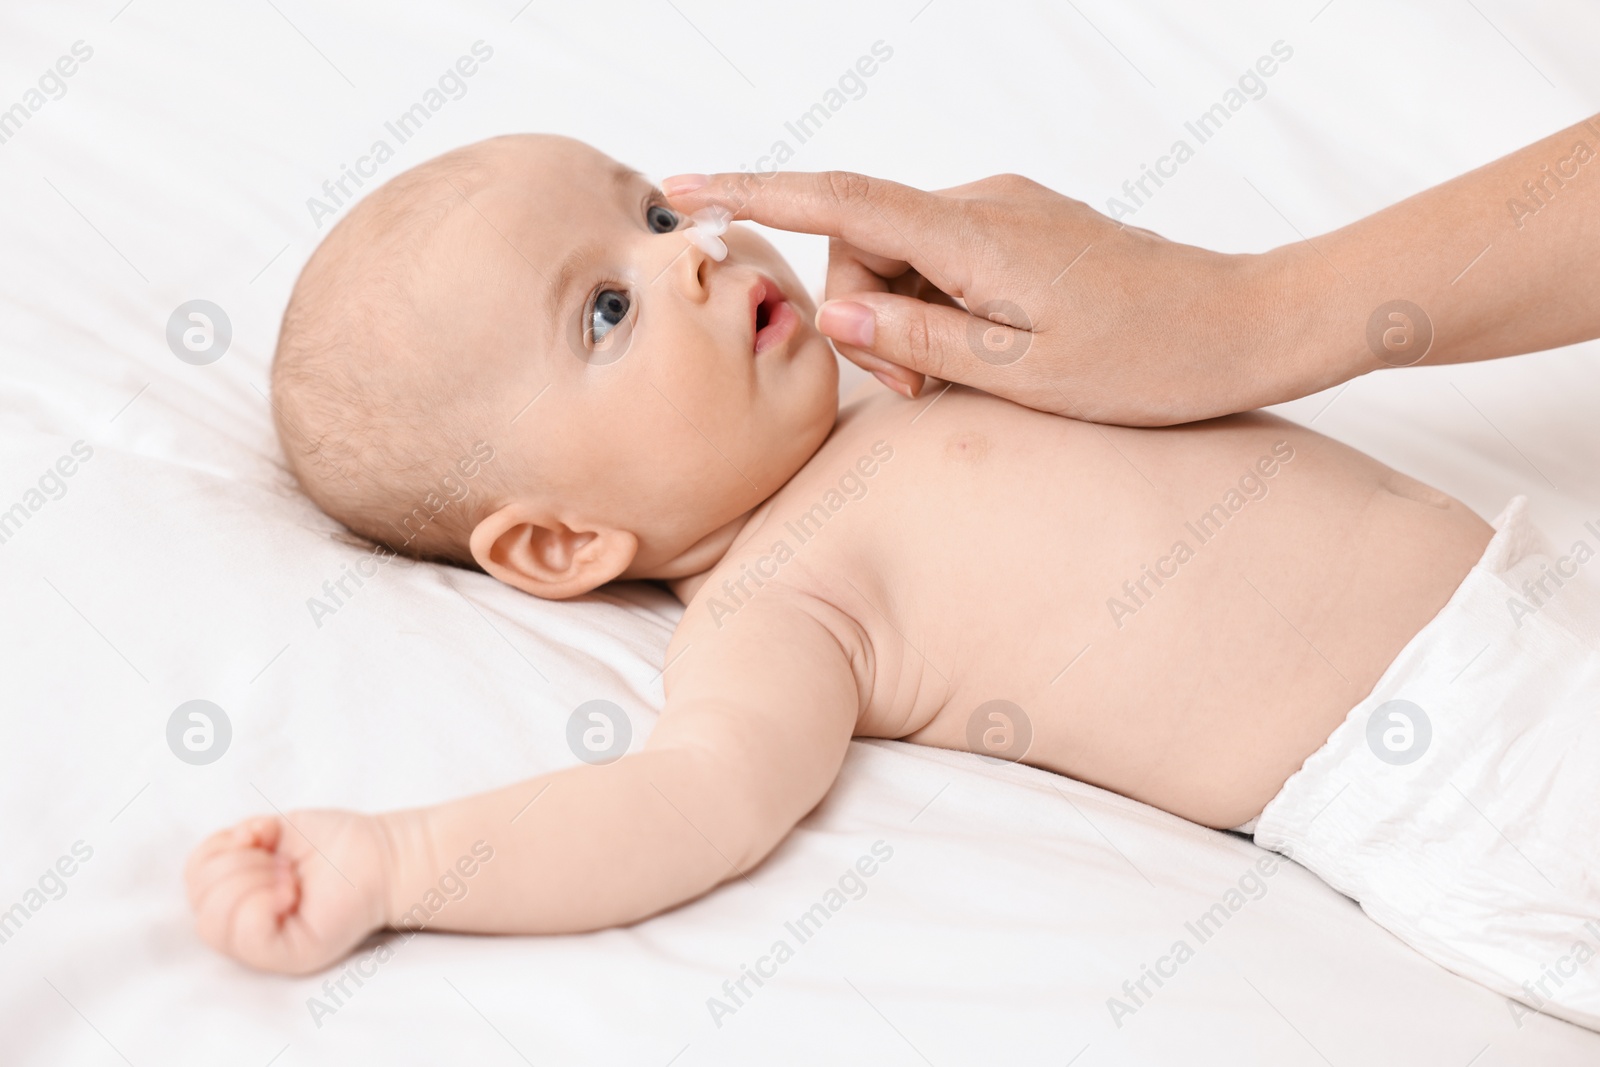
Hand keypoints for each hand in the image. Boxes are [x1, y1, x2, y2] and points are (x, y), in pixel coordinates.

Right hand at [185, 811, 392, 973]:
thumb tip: (230, 842)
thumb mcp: (274, 830)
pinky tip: (290, 891)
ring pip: (215, 923)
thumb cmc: (335, 842)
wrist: (384, 854)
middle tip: (282, 864)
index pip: (194, 880)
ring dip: (251, 881)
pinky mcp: (291, 956)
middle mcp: (246, 926)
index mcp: (237, 896)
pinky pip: (247, 937)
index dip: (222, 850)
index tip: (264, 841)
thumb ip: (237, 841)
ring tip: (289, 877)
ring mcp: (267, 946)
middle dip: (239, 867)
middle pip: (201, 904)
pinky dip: (261, 904)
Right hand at [664, 171, 1320, 425]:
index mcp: (973, 235)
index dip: (755, 196)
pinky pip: (947, 264)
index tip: (685, 190)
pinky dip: (941, 312)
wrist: (1247, 327)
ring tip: (964, 384)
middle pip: (865, 249)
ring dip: (907, 325)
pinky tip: (987, 358)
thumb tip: (830, 311)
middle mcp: (982, 205)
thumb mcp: (1020, 374)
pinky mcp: (1025, 232)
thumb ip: (916, 340)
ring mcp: (1007, 214)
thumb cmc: (1147, 360)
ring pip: (903, 262)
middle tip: (915, 394)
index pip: (839, 202)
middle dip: (865, 321)